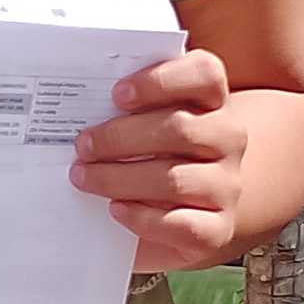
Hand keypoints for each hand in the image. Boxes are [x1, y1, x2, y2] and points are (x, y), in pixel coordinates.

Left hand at [70, 49, 246, 268]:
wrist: (179, 215)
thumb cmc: (150, 158)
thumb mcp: (141, 126)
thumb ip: (123, 109)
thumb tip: (76, 104)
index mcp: (211, 101)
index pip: (205, 74)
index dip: (161, 81)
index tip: (117, 94)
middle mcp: (227, 139)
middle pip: (181, 129)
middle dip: (122, 137)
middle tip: (82, 144)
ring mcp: (226, 185)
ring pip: (175, 180)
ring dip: (119, 179)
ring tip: (83, 177)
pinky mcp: (216, 229)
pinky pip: (182, 224)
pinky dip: (142, 217)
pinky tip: (115, 209)